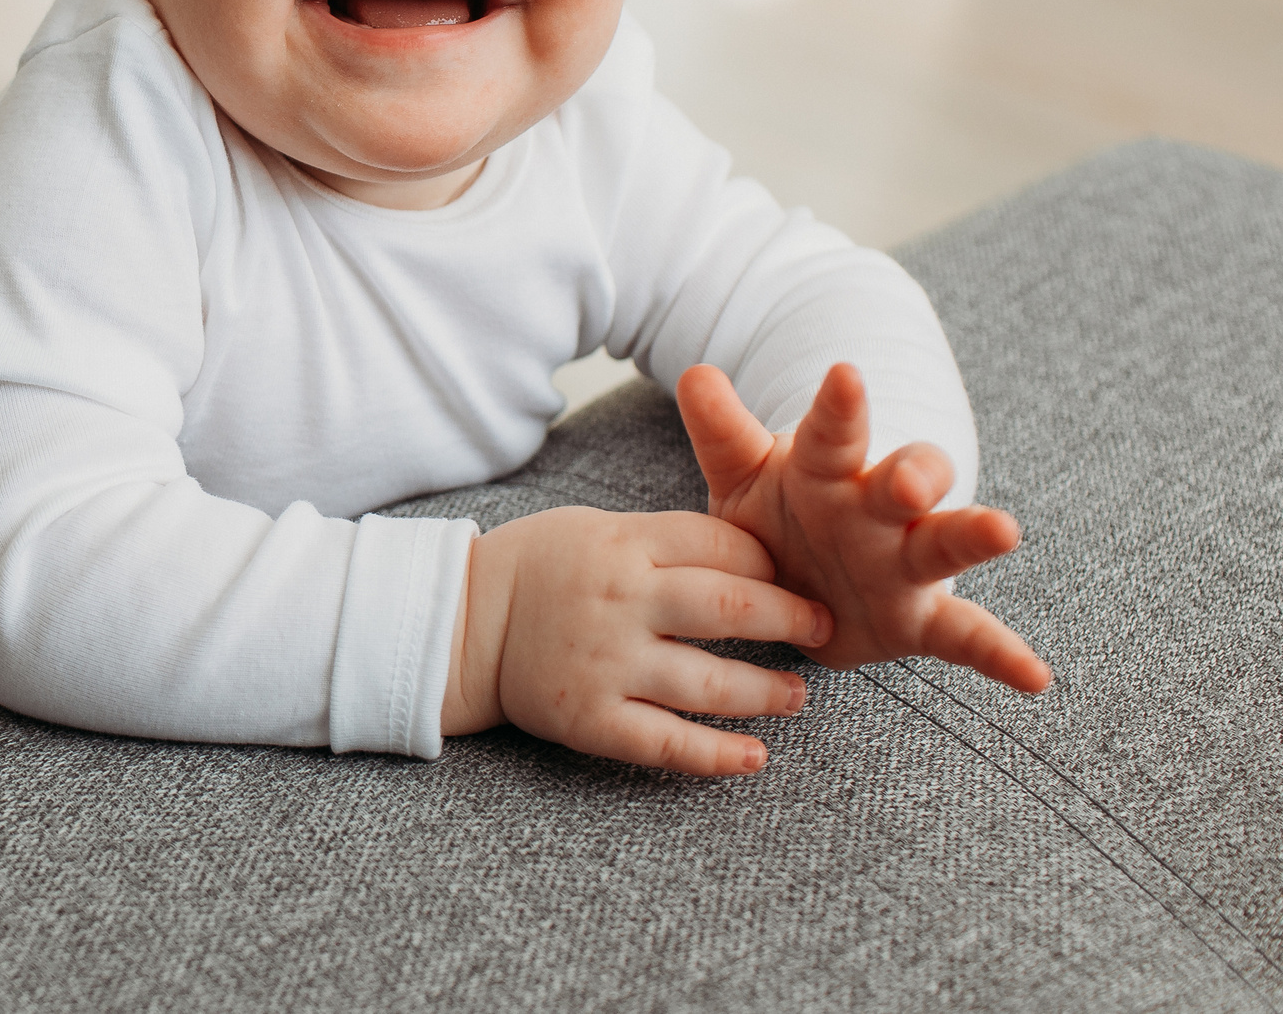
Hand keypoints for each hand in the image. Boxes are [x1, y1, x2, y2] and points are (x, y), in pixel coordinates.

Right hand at [441, 506, 835, 774]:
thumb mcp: (595, 526)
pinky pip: (667, 742)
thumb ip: (663, 540)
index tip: (790, 577)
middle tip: (821, 628)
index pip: (723, 546)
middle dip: (791, 618)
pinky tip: (754, 757)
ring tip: (796, 696)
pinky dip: (717, 755)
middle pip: (732, 607)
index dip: (770, 563)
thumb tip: (749, 559)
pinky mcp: (591, 718)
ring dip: (767, 692)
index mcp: (623, 544)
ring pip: (711, 682)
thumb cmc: (535, 567)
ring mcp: (607, 663)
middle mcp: (622, 601)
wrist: (461, 622)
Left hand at [676, 362, 1050, 692]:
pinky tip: (1034, 677)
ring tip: (1004, 530)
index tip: (844, 375)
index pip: (834, 432)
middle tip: (910, 479)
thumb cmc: (777, 511)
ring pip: (944, 542)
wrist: (800, 579)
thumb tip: (693, 373)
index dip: (840, 407)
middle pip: (908, 478)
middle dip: (914, 473)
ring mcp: (904, 562)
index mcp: (828, 468)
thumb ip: (722, 432)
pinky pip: (965, 636)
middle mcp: (877, 508)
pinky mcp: (919, 617)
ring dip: (972, 535)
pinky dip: (999, 655)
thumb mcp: (743, 476)